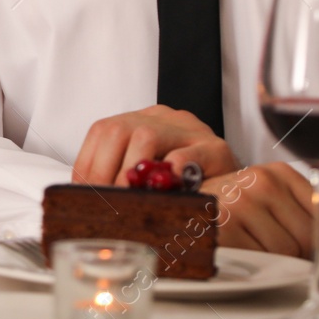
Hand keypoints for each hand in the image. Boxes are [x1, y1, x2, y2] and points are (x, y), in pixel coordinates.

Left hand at [72, 104, 238, 186]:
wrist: (234, 184)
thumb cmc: (184, 182)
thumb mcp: (145, 174)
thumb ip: (118, 178)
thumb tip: (84, 199)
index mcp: (139, 121)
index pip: (102, 132)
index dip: (89, 165)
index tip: (85, 193)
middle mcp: (162, 119)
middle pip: (119, 130)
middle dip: (106, 170)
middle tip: (107, 200)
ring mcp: (189, 130)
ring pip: (148, 136)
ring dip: (132, 172)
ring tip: (131, 197)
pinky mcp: (216, 149)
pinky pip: (191, 153)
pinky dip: (174, 169)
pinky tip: (167, 186)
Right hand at [202, 162, 318, 280]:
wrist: (178, 204)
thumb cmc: (226, 207)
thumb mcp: (265, 199)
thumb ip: (299, 216)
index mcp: (279, 173)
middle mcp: (263, 181)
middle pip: (311, 239)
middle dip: (308, 261)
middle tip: (294, 267)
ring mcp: (242, 201)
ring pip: (288, 253)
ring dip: (280, 265)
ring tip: (260, 257)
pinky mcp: (225, 224)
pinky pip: (261, 261)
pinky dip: (258, 268)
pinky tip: (246, 259)